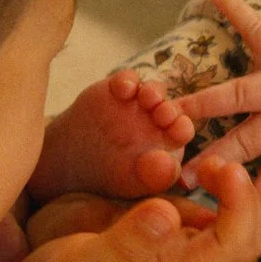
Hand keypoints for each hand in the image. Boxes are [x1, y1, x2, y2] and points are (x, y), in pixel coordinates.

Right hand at [0, 156, 260, 261]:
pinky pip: (202, 229)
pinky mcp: (162, 251)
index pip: (235, 246)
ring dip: (233, 199)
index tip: (222, 167)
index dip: (241, 205)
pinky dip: (213, 203)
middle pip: (244, 242)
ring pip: (228, 233)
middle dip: (246, 199)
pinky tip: (201, 176)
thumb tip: (169, 212)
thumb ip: (128, 242)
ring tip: (208, 165)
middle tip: (217, 164)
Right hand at [27, 70, 194, 204]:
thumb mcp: (133, 181)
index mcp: (169, 140)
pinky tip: (122, 90)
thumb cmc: (113, 174)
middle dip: (169, 109)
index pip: (183, 130)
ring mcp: (139, 102)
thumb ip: (154, 175)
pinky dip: (127, 81)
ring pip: (154, 90)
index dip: (182, 128)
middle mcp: (159, 119)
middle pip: (171, 107)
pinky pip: (128, 79)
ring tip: (147, 98)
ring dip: (153, 92)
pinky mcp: (118, 89)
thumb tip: (168, 164)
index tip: (178, 130)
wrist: (77, 156)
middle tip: (162, 113)